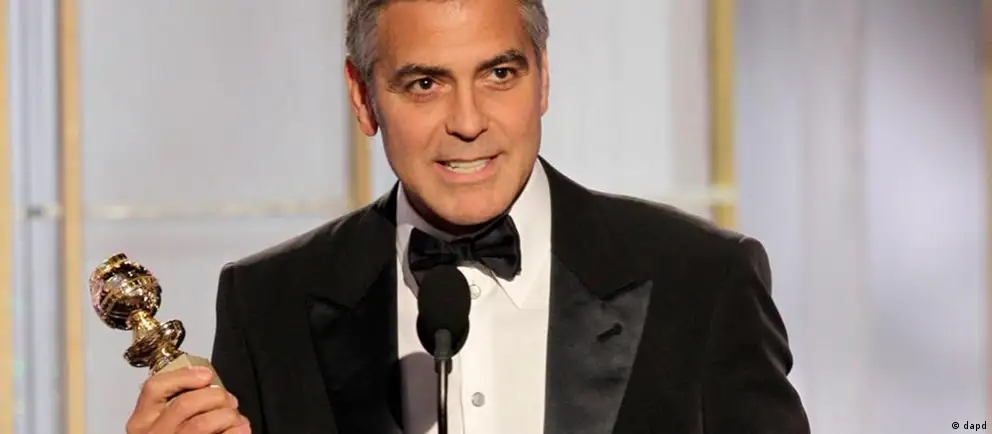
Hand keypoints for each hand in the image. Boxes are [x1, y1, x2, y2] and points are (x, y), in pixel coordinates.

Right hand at [126, 366, 250, 433]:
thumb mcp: (165, 423)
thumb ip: (178, 406)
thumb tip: (209, 386)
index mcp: (142, 422)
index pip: (155, 388)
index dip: (183, 376)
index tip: (206, 375)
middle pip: (185, 403)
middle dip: (215, 396)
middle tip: (229, 400)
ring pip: (201, 423)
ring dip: (227, 416)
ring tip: (236, 419)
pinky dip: (235, 432)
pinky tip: (240, 431)